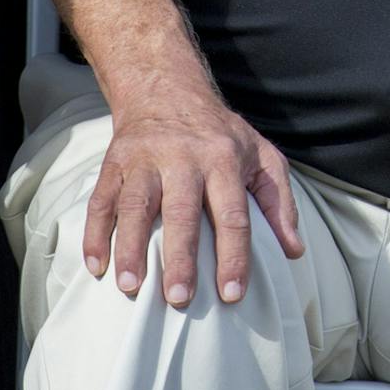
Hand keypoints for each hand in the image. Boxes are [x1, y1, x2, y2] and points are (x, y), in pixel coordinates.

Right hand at [84, 83, 303, 308]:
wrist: (167, 91)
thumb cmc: (221, 134)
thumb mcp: (261, 156)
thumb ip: (279, 203)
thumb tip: (294, 250)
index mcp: (224, 159)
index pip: (233, 213)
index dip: (234, 255)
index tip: (231, 294)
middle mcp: (184, 158)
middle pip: (182, 212)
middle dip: (181, 257)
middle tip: (180, 298)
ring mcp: (145, 160)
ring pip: (136, 206)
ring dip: (130, 247)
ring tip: (131, 287)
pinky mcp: (114, 164)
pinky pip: (101, 201)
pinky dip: (95, 234)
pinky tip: (96, 266)